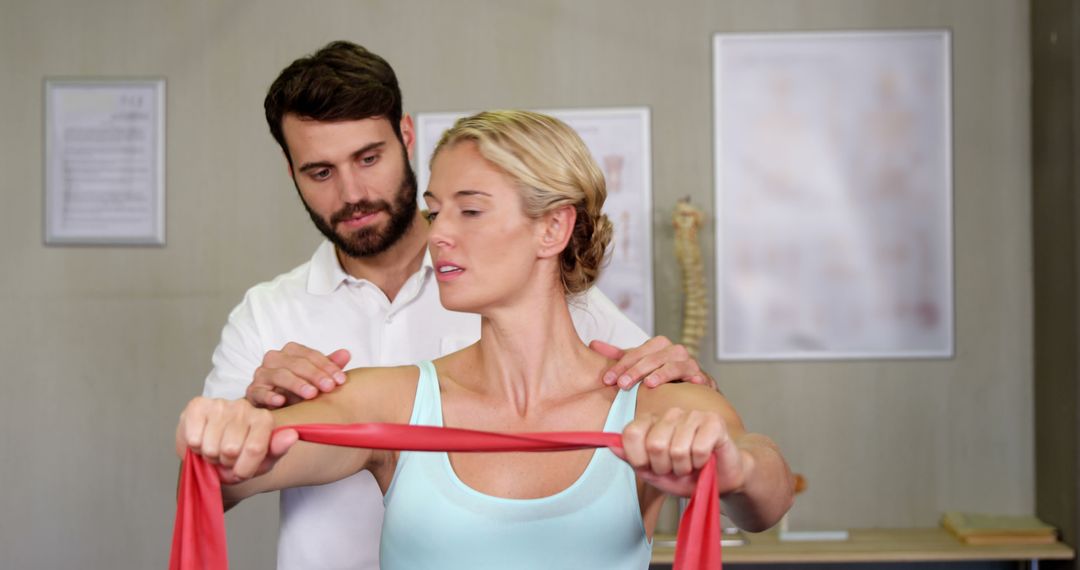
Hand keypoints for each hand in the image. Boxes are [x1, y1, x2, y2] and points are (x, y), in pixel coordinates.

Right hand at [175, 397, 297, 483]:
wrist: (212, 458)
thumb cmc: (240, 459)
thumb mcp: (263, 462)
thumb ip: (277, 449)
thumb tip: (292, 435)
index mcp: (264, 419)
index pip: (254, 448)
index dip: (243, 469)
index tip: (242, 470)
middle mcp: (244, 407)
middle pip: (231, 448)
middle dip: (225, 462)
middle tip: (226, 458)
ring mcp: (221, 404)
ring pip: (211, 446)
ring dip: (210, 456)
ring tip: (214, 450)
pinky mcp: (198, 405)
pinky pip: (194, 438)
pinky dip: (195, 447)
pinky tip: (201, 441)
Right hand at [245, 343, 350, 407]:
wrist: (272, 406)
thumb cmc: (296, 389)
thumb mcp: (315, 378)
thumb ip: (329, 366)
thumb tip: (346, 353)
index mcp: (290, 352)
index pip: (310, 355)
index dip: (327, 366)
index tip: (341, 380)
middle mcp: (274, 359)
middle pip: (296, 363)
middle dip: (315, 374)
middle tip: (330, 387)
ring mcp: (261, 375)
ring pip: (279, 375)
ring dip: (297, 384)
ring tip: (312, 394)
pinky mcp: (252, 392)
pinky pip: (259, 392)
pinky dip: (270, 396)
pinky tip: (282, 402)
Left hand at [591, 336, 712, 389]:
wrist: (691, 388)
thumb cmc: (661, 375)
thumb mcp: (639, 364)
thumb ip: (619, 356)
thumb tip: (593, 344)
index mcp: (658, 346)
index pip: (636, 352)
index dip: (620, 365)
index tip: (607, 379)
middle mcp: (674, 351)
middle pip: (653, 357)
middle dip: (636, 371)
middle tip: (621, 385)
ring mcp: (689, 363)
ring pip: (674, 364)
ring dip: (661, 373)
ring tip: (649, 384)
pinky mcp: (702, 377)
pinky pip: (698, 376)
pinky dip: (694, 379)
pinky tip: (687, 384)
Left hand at [614, 407, 750, 497]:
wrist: (722, 480)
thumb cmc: (687, 476)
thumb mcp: (653, 473)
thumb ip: (633, 459)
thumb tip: (610, 445)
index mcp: (652, 422)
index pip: (631, 434)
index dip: (639, 459)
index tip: (651, 467)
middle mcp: (671, 414)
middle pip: (654, 444)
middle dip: (665, 467)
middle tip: (675, 468)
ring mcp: (693, 415)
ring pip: (677, 449)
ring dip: (684, 467)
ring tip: (691, 465)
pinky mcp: (714, 421)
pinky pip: (698, 449)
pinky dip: (701, 463)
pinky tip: (705, 460)